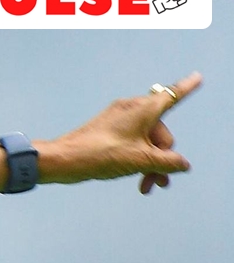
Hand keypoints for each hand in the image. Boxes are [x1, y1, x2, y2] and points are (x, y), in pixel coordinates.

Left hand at [36, 72, 199, 193]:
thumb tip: (182, 164)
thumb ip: (168, 162)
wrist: (64, 160)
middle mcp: (131, 110)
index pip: (172, 96)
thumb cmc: (101, 154)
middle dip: (162, 158)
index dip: (187, 88)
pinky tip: (138, 181)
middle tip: (158, 181)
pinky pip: (132, 144)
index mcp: (143, 109)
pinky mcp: (108, 132)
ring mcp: (118, 121)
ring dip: (150, 165)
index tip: (197, 76)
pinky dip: (137, 161)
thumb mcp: (141, 161)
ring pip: (146, 142)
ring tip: (148, 186)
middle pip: (160, 133)